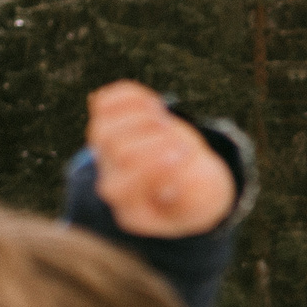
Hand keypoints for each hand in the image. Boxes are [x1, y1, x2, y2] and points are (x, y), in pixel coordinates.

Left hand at [86, 81, 233, 236]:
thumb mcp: (203, 199)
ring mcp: (105, 154)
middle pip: (116, 153)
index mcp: (131, 210)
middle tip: (183, 141)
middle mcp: (112, 181)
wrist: (187, 180)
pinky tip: (155, 104)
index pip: (121, 187)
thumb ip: (191, 188)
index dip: (150, 166)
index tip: (184, 153)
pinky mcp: (110, 126)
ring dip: (139, 117)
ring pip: (102, 128)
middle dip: (153, 140)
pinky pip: (105, 104)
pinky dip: (128, 97)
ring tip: (166, 121)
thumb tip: (174, 167)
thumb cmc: (196, 191)